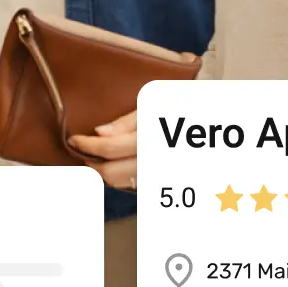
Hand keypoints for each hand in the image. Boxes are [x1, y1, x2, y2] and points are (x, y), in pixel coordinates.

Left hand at [66, 52, 196, 190]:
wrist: (213, 115)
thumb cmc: (183, 102)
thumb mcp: (155, 103)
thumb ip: (127, 121)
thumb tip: (99, 133)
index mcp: (154, 140)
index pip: (110, 150)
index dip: (87, 145)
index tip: (74, 138)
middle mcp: (157, 162)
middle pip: (112, 174)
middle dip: (92, 163)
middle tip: (80, 149)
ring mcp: (161, 174)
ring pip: (122, 183)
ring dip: (104, 171)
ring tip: (94, 155)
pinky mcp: (163, 178)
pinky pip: (135, 184)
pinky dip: (120, 176)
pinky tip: (114, 163)